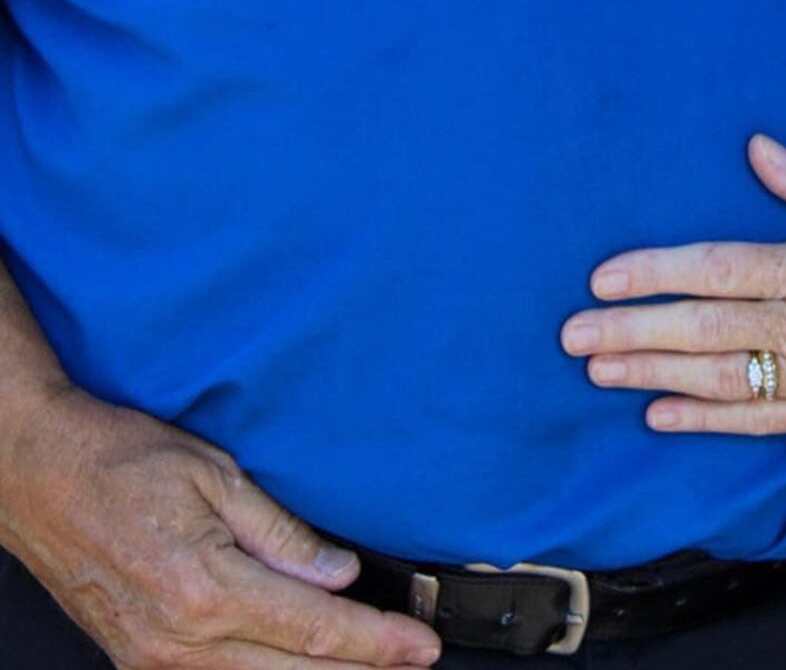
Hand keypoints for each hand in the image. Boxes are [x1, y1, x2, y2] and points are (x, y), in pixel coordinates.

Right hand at [0, 384, 439, 667]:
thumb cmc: (121, 462)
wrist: (40, 478)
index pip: (313, 627)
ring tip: (367, 663)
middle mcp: (179, 638)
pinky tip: (295, 664)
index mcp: (206, 587)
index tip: (418, 646)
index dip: (374, 642)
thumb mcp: (216, 474)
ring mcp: (154, 659)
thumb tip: (338, 573)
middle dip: (360, 669)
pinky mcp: (138, 661)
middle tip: (410, 660)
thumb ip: (281, 533)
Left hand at [560, 135, 785, 438]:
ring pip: (718, 380)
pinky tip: (660, 416)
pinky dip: (704, 420)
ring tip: (599, 371)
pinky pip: (755, 421)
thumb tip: (757, 148)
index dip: (655, 273)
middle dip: (632, 332)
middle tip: (573, 337)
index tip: (604, 279)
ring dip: (652, 375)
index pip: (718, 269)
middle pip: (703, 331)